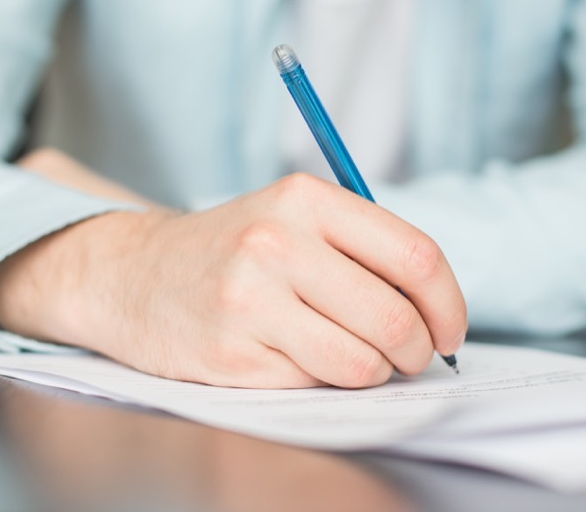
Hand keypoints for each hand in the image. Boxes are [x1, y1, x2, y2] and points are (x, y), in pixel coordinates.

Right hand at [0, 151, 466, 388]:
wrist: (134, 275)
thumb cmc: (235, 250)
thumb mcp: (293, 218)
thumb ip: (364, 248)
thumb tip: (439, 311)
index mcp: (305, 200)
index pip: (415, 256)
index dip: (449, 305)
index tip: (451, 331)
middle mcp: (277, 244)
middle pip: (395, 318)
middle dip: (418, 351)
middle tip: (409, 357)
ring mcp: (249, 301)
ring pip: (361, 363)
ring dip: (375, 372)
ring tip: (357, 359)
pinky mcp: (230, 354)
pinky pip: (314, 384)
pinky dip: (322, 381)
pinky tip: (296, 358)